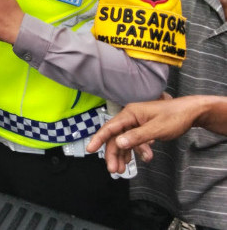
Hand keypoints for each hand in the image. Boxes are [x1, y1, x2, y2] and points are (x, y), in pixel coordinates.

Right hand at [86, 96, 201, 174]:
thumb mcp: (157, 129)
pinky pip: (134, 141)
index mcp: (130, 113)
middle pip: (116, 137)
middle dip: (114, 154)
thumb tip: (118, 143)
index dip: (98, 138)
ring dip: (124, 155)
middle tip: (114, 170)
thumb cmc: (175, 117)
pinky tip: (144, 158)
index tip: (90, 150)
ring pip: (124, 141)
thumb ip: (137, 136)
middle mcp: (130, 118)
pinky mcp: (143, 129)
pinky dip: (137, 151)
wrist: (191, 112)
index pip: (110, 127)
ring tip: (124, 170)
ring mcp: (136, 123)